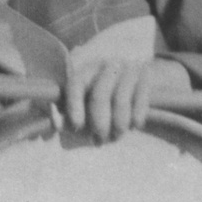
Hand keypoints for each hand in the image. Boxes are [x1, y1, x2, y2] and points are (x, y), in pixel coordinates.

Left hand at [64, 57, 190, 141]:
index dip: (74, 105)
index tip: (77, 126)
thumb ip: (70, 105)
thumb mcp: (85, 89)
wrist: (136, 61)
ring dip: (118, 125)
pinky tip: (134, 126)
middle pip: (99, 96)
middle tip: (99, 141)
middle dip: (99, 124)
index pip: (75, 84)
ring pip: (120, 101)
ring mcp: (126, 68)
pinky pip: (141, 100)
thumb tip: (56, 124)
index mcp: (85, 67)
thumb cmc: (103, 84)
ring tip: (116, 137)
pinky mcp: (145, 75)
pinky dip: (137, 117)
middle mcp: (105, 65)